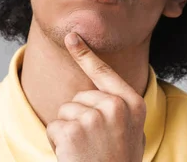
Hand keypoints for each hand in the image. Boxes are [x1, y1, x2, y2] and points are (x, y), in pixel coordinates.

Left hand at [46, 32, 146, 161]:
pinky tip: (73, 156)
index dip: (85, 54)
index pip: (105, 73)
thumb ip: (118, 109)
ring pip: (64, 111)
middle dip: (77, 118)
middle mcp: (116, 107)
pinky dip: (58, 143)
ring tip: (85, 151)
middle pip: (79, 97)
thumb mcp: (130, 133)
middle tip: (93, 145)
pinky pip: (54, 127)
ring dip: (68, 131)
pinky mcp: (73, 130)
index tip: (71, 36)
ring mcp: (94, 118)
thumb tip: (98, 93)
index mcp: (132, 104)